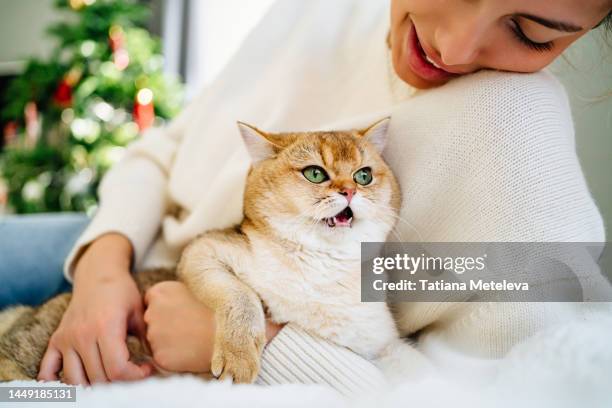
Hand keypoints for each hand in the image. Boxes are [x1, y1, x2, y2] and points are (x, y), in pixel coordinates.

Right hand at [38, 233, 152, 384]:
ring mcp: (67, 338)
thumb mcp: (139, 312)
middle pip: (98, 377)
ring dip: (94, 386)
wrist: (98, 274)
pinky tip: (76, 383)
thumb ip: (147, 337)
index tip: (146, 369)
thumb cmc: (122, 292)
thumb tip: (158, 361)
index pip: (117, 369)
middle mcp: (82, 334)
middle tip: (132, 374)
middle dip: (119, 382)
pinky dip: (56, 382)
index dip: (135, 376)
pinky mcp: (57, 339)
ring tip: (111, 378)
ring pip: (76, 380)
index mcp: (106, 327)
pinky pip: (47, 369)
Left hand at [143, 281, 281, 373]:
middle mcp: (152, 311)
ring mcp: (154, 335)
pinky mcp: (160, 356)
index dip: (166, 308)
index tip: (182, 313)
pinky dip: (173, 358)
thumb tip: (164, 302)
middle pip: (150, 321)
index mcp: (161, 291)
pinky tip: (190, 352)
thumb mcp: (196, 289)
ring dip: (167, 342)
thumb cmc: (219, 311)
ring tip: (192, 339)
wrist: (234, 335)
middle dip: (164, 325)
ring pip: (154, 341)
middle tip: (189, 328)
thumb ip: (174, 295)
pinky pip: (162, 358)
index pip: (151, 301)